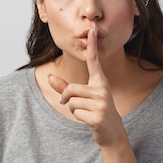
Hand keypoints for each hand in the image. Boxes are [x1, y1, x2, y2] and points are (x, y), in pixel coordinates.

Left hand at [48, 27, 126, 145]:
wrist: (112, 132)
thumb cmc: (96, 111)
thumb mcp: (82, 98)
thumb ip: (65, 87)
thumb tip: (49, 77)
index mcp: (100, 82)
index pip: (94, 61)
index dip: (92, 46)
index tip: (91, 30)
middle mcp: (102, 89)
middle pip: (72, 88)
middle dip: (67, 98)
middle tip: (74, 105)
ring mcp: (102, 103)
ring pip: (72, 102)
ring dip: (73, 110)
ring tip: (86, 113)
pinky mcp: (98, 116)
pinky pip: (76, 112)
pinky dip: (78, 118)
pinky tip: (89, 120)